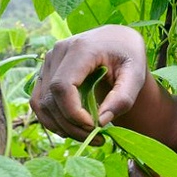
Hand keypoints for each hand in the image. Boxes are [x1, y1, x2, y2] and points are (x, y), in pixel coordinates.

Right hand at [30, 25, 146, 140]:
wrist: (118, 39)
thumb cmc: (129, 55)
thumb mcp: (136, 74)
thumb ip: (123, 97)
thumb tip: (101, 122)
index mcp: (80, 48)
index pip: (62, 86)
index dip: (73, 112)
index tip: (94, 127)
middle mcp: (58, 52)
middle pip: (51, 98)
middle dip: (71, 125)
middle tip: (97, 137)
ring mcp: (48, 61)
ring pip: (41, 103)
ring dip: (61, 126)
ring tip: (88, 135)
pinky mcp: (45, 71)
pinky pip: (39, 101)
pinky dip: (52, 120)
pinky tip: (73, 129)